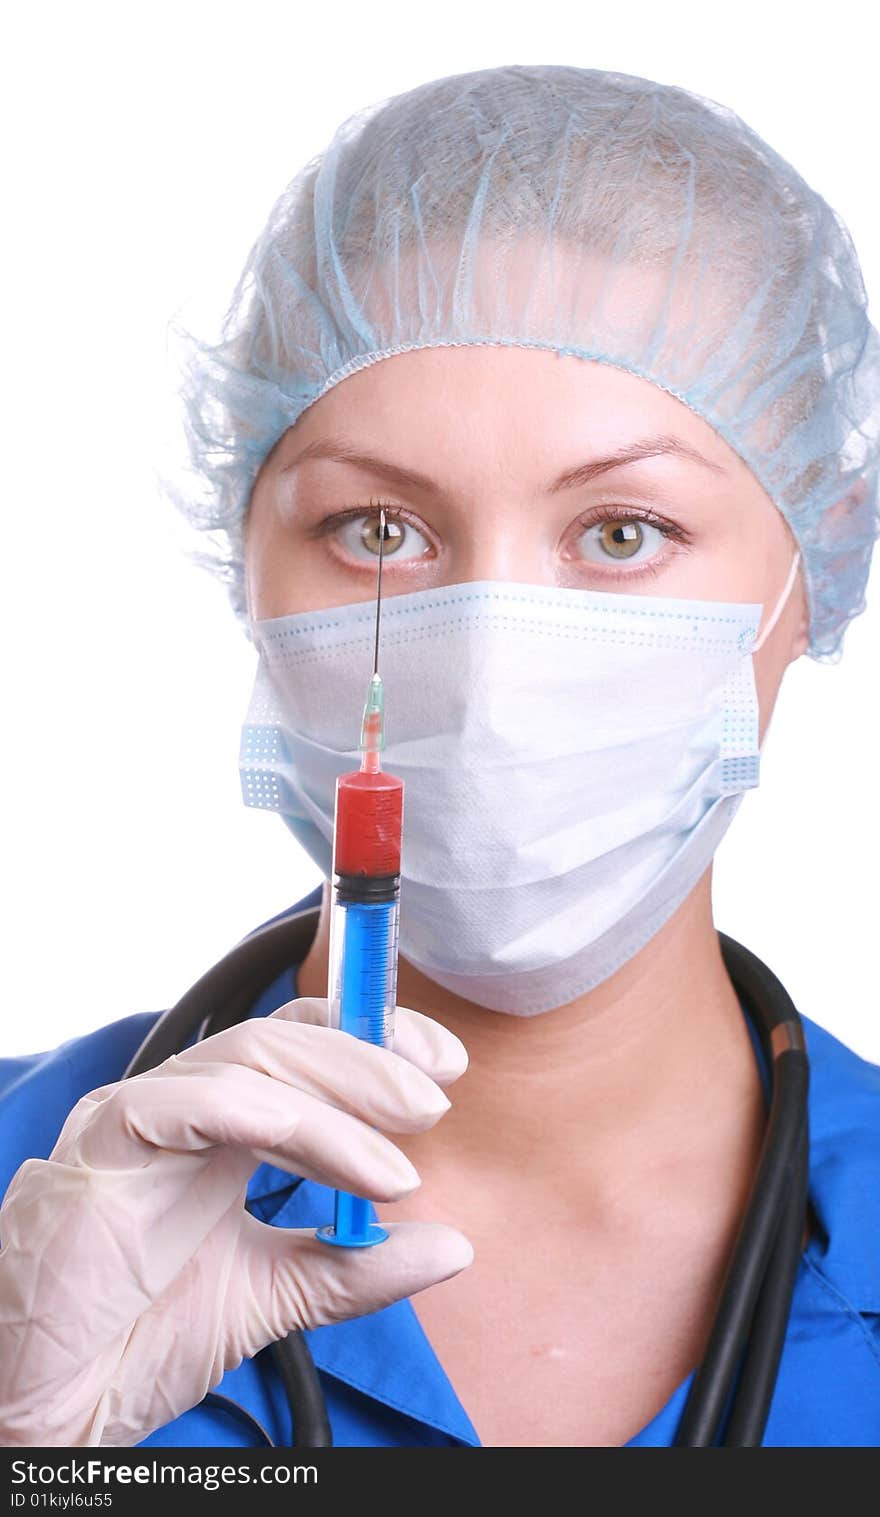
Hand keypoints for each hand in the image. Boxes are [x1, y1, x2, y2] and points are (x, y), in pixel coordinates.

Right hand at [0, 998, 470, 1445]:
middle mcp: (185, 1105)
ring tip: (397, 1167)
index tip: (444, 1069)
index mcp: (223, 1126)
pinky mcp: (106, 1138)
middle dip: (370, 1060)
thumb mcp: (277, 1297)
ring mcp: (144, 1114)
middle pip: (287, 1039)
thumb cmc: (140, 1338)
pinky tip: (331, 1153)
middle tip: (433, 1102)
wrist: (53, 1402)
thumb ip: (358, 1267)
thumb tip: (455, 1244)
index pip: (305, 1045)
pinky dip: (268, 1117)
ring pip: (251, 1062)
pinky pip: (192, 1103)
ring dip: (338, 1102)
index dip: (376, 1042)